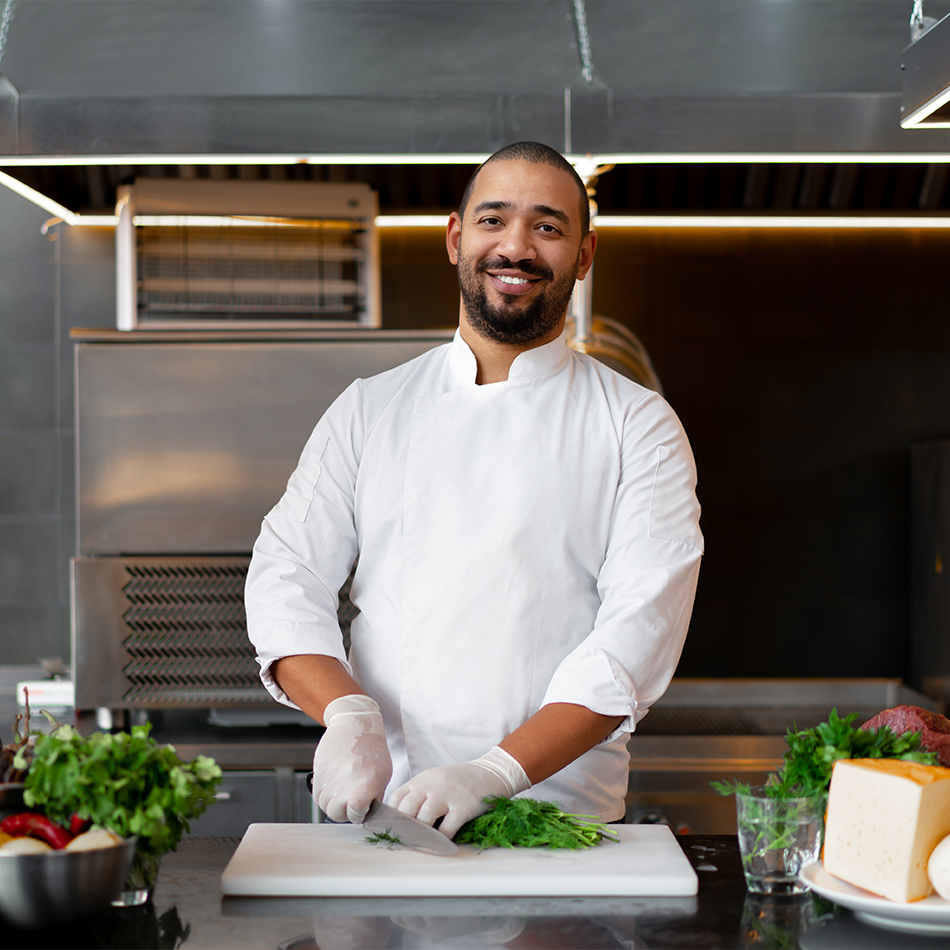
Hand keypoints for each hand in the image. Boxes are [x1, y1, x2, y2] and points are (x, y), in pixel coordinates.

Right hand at [311, 694, 391, 822]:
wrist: (356, 724)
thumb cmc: (372, 749)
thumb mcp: (383, 775)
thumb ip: (374, 798)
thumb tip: (364, 816)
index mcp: (368, 782)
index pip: (355, 814)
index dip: (358, 814)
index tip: (361, 809)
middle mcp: (348, 779)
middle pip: (336, 813)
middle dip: (343, 812)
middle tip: (350, 801)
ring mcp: (331, 774)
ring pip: (324, 804)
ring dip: (332, 802)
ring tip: (343, 788)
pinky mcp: (319, 768)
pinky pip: (316, 793)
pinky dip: (324, 793)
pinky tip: (335, 783)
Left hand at [389, 746, 530, 839]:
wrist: (490, 772)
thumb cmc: (459, 781)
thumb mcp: (435, 780)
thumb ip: (418, 794)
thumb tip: (400, 820)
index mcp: (422, 779)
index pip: (396, 798)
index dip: (391, 816)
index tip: (392, 829)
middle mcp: (432, 785)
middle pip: (406, 809)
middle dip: (403, 828)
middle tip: (404, 841)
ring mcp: (448, 795)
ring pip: (424, 819)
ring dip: (421, 835)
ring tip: (420, 845)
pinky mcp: (464, 806)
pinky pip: (448, 828)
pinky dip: (441, 840)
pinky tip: (440, 845)